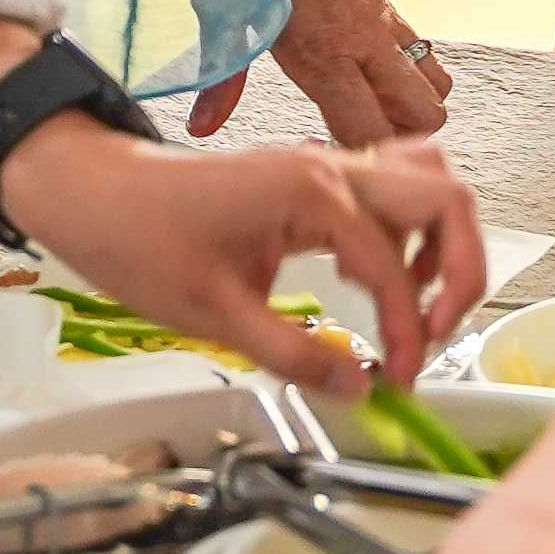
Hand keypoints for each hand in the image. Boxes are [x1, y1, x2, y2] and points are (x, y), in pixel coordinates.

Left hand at [0, 115, 483, 391]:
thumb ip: (293, 354)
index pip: (393, 269)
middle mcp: (331, 168)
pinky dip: (408, 230)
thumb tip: (356, 388)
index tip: (395, 381)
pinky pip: (392, 187)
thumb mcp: (213, 315)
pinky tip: (380, 277)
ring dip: (441, 241)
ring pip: (426, 181)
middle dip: (461, 271)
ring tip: (417, 303)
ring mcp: (325, 165)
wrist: (93, 193)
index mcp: (311, 195)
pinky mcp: (314, 177)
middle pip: (445, 196)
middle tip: (433, 335)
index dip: (407, 334)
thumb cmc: (139, 239)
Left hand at [193, 0, 451, 144]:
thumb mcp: (223, 7)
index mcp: (325, 54)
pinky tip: (366, 59)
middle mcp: (366, 41)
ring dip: (413, 98)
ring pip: (436, 81)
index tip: (330, 160)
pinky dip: (405, 62)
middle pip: (425, 117)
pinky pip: (417, 42)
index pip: (370, 135)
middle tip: (362, 135)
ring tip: (373, 103)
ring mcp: (385, 16)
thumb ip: (221, 75)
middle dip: (403, 136)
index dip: (359, 159)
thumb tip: (203, 125)